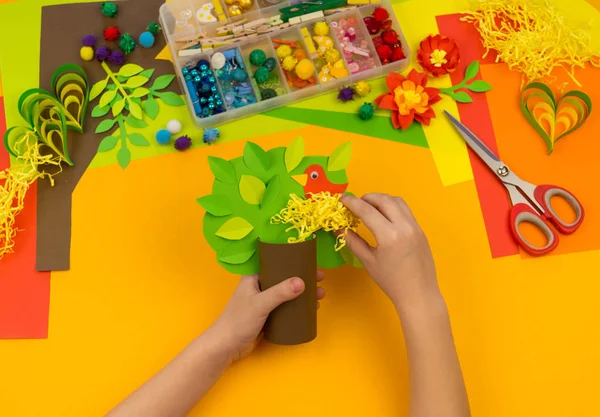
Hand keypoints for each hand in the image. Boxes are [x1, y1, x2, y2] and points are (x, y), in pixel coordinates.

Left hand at [210, 272, 324, 362]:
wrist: (226, 348)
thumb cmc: (238, 321)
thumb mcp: (260, 304)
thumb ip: (279, 293)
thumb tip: (301, 282)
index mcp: (254, 277)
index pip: (276, 263)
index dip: (294, 262)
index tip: (312, 264)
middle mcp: (260, 287)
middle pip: (285, 278)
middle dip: (304, 279)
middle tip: (321, 280)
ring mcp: (264, 302)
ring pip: (288, 294)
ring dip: (304, 294)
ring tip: (319, 297)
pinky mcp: (268, 316)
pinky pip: (287, 308)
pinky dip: (298, 307)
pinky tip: (309, 310)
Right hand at [341, 193, 440, 311]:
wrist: (419, 294)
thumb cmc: (391, 281)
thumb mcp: (368, 261)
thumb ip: (352, 242)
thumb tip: (338, 229)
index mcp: (390, 236)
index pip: (367, 211)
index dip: (352, 203)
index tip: (342, 199)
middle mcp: (404, 226)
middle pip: (384, 200)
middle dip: (367, 197)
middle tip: (355, 203)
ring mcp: (415, 227)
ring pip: (397, 201)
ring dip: (381, 199)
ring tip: (370, 207)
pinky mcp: (420, 230)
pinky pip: (406, 210)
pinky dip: (393, 206)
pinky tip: (384, 216)